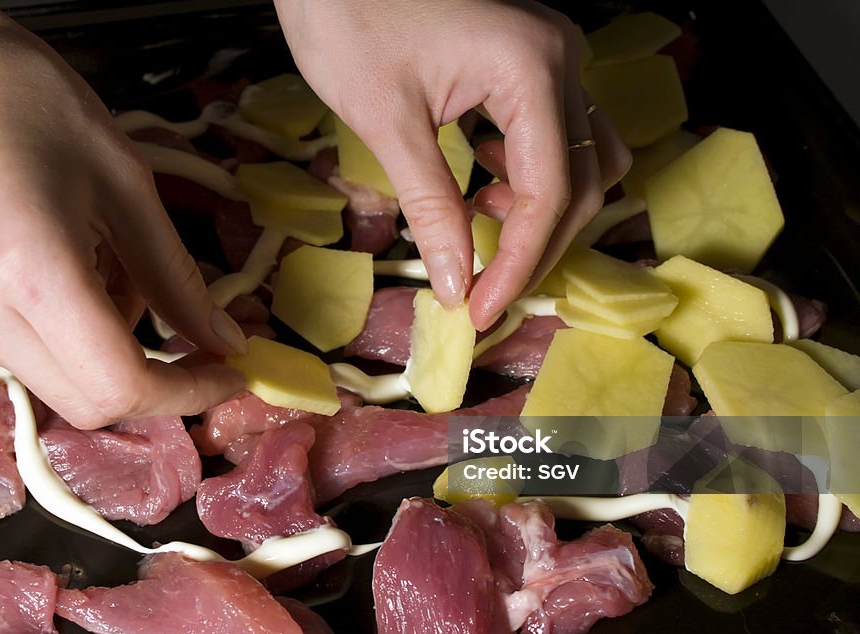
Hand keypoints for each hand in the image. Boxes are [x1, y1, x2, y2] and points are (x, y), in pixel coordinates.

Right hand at [0, 2, 244, 427]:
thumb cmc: (27, 100)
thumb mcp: (126, 181)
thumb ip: (177, 276)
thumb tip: (225, 342)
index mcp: (28, 270)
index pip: (118, 384)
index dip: (187, 392)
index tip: (227, 373)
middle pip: (85, 403)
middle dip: (152, 382)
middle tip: (193, 341)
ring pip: (54, 383)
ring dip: (107, 349)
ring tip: (107, 266)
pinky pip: (19, 356)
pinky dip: (64, 334)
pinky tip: (66, 270)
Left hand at [275, 0, 629, 328]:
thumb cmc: (345, 20)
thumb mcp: (387, 123)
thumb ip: (430, 206)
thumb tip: (456, 283)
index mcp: (531, 68)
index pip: (551, 191)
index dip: (519, 262)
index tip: (481, 310)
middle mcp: (561, 58)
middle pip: (581, 180)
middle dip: (535, 246)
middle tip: (483, 290)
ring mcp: (551, 55)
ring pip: (581, 157)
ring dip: (543, 209)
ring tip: (481, 224)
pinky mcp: (531, 60)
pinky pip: (556, 132)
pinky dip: (530, 173)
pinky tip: (482, 183)